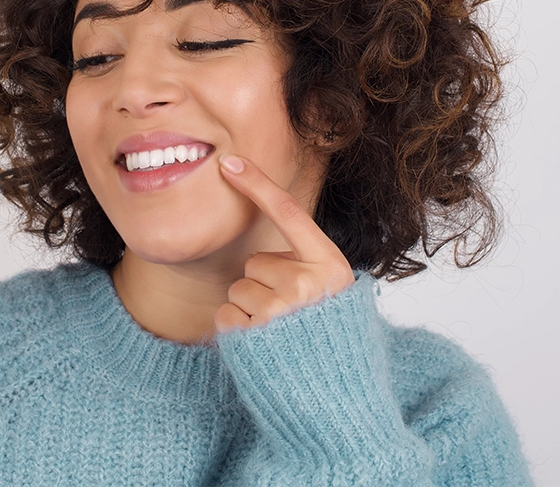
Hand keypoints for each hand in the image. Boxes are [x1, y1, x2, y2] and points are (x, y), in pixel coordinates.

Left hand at [213, 154, 353, 333]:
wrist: (333, 397)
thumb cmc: (328, 338)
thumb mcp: (332, 293)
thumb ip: (307, 263)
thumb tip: (269, 242)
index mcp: (331, 266)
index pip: (288, 213)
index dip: (257, 185)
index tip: (229, 163)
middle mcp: (308, 284)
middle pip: (256, 261)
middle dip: (264, 284)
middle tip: (289, 313)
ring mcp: (281, 311)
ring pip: (239, 288)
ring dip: (251, 308)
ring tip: (278, 332)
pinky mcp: (255, 336)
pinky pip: (226, 314)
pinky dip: (237, 329)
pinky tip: (261, 345)